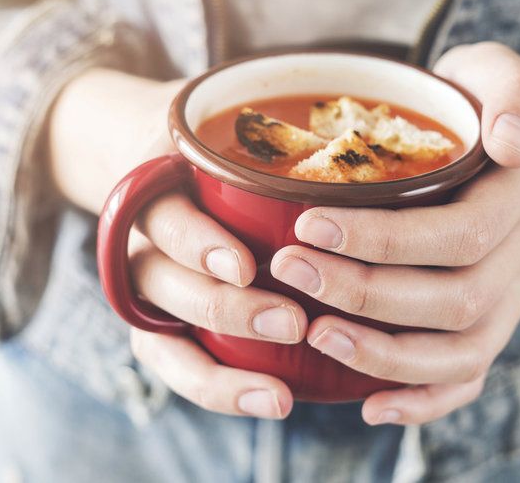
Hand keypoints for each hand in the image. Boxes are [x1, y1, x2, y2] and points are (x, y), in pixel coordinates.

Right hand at [47, 68, 306, 418]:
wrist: (153, 158)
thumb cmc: (210, 140)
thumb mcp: (228, 118)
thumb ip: (278, 127)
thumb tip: (379, 126)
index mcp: (154, 187)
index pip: (165, 220)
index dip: (199, 246)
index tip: (243, 267)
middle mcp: (141, 243)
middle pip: (166, 285)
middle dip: (227, 311)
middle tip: (291, 323)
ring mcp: (149, 289)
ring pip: (166, 340)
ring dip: (222, 372)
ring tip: (280, 395)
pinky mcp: (160, 325)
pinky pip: (178, 368)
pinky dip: (220, 390)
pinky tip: (274, 401)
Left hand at [270, 43, 519, 424]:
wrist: (510, 137)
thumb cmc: (479, 100)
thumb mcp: (497, 72)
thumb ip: (514, 93)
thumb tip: (513, 139)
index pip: (461, 231)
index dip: (384, 239)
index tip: (308, 224)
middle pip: (457, 298)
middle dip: (366, 292)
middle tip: (290, 270)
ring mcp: (515, 294)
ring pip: (464, 349)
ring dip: (386, 353)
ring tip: (315, 336)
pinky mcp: (496, 321)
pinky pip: (470, 375)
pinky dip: (423, 399)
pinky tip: (369, 405)